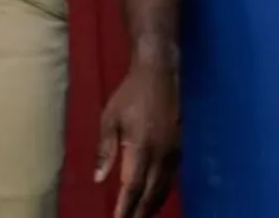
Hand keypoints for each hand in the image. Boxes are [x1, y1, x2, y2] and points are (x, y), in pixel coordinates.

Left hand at [96, 57, 179, 217]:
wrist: (159, 74)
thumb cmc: (130, 94)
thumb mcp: (110, 118)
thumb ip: (105, 150)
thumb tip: (99, 178)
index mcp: (140, 148)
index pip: (132, 188)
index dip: (125, 208)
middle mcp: (160, 155)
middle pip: (150, 194)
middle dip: (139, 213)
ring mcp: (172, 153)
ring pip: (163, 189)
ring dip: (152, 206)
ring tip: (140, 216)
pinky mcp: (179, 149)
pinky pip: (171, 179)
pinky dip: (162, 193)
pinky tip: (155, 197)